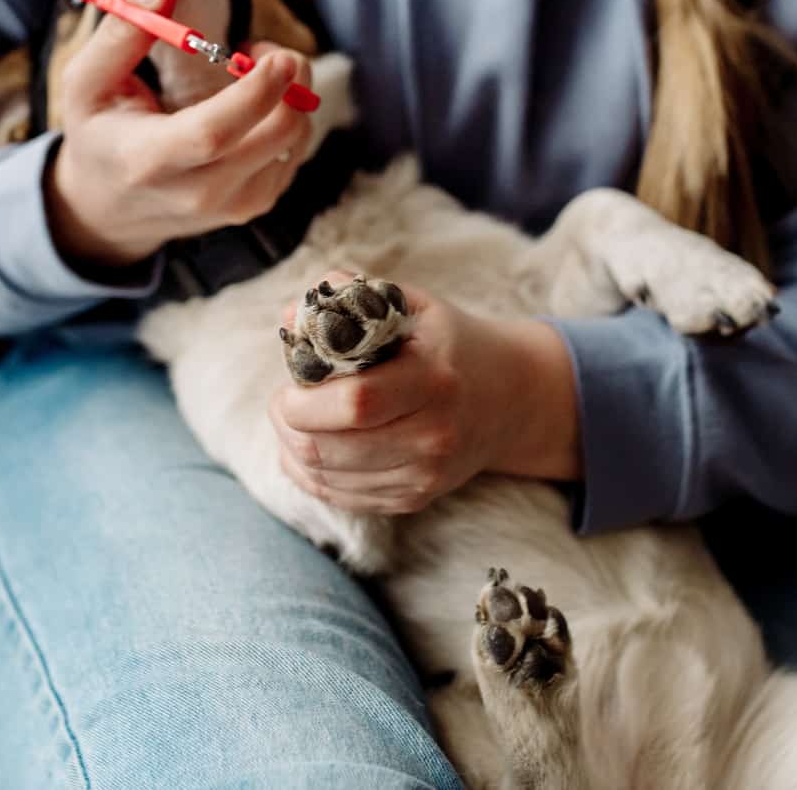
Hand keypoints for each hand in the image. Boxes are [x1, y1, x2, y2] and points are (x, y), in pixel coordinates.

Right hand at [45, 0, 314, 269]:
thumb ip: (124, 30)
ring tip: (250, 72)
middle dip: (288, 80)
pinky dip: (288, 116)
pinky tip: (256, 106)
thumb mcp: (88, 82)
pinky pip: (297, 151)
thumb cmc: (100, 132)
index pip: (213, 134)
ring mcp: (234, 206)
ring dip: (290, 94)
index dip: (253, 94)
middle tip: (260, 47)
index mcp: (149, 161)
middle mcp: (199, 193)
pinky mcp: (258, 205)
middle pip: (274, 137)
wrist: (111, 207)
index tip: (278, 56)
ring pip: (295, 141)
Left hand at [270, 279, 581, 513]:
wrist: (511, 399)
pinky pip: (340, 497)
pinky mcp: (413, 499)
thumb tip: (292, 314)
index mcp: (433, 380)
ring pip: (326, 478)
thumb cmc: (451, 344)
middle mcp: (433, 437)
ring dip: (293, 451)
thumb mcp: (413, 306)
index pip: (356, 403)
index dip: (305, 401)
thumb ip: (352, 297)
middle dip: (288, 426)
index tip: (288, 386)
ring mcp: (424, 476)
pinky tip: (314, 446)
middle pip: (331, 448)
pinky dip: (311, 474)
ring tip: (298, 421)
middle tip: (285, 401)